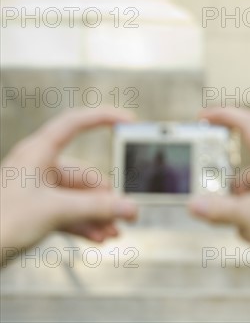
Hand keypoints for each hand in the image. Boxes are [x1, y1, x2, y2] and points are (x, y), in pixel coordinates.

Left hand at [0, 108, 137, 262]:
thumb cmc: (2, 223)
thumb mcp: (56, 211)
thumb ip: (97, 209)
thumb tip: (131, 208)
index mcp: (38, 151)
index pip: (75, 123)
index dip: (103, 118)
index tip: (129, 122)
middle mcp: (38, 166)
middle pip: (84, 174)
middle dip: (106, 197)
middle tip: (126, 213)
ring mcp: (37, 189)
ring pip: (78, 197)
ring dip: (97, 214)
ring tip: (114, 231)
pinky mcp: (35, 210)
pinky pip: (68, 212)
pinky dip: (84, 223)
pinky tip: (99, 237)